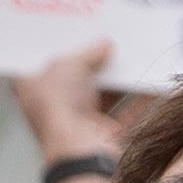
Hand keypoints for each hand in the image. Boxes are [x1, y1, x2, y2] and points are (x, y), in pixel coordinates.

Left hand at [14, 41, 127, 173]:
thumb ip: (87, 53)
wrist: (80, 150)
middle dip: (95, 62)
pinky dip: (140, 99)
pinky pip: (128, 112)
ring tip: (133, 57)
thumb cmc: (58, 108)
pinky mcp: (108, 135)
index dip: (60, 48)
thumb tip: (104, 44)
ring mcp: (82, 122)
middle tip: (110, 41)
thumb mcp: (67, 65)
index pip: (44, 64)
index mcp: (32, 90)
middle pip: (78, 79)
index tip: (77, 32)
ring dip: (120, 80)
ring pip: (104, 95)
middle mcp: (56, 107)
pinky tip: (150, 82)